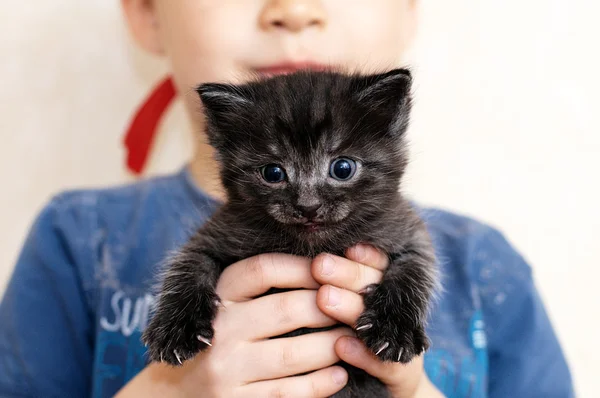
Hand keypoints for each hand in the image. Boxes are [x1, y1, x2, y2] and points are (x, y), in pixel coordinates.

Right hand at [118, 254, 349, 397]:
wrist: (177, 390)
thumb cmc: (219, 337)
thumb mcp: (228, 303)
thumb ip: (261, 286)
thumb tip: (323, 266)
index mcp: (218, 296)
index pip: (263, 269)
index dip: (303, 267)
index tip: (330, 270)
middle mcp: (219, 329)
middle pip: (286, 309)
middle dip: (328, 306)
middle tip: (353, 305)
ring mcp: (227, 369)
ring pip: (294, 353)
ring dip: (332, 345)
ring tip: (351, 337)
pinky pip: (290, 392)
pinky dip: (321, 382)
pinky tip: (339, 373)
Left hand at [311, 245, 443, 397]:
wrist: (390, 386)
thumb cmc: (358, 339)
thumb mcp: (348, 305)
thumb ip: (335, 282)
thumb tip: (305, 259)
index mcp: (388, 289)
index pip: (381, 265)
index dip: (366, 256)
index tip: (348, 248)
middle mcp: (398, 313)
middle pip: (376, 286)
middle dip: (348, 275)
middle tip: (320, 265)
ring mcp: (403, 342)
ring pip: (378, 321)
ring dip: (351, 308)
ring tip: (324, 298)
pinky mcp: (402, 375)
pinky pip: (384, 364)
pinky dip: (362, 354)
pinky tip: (342, 345)